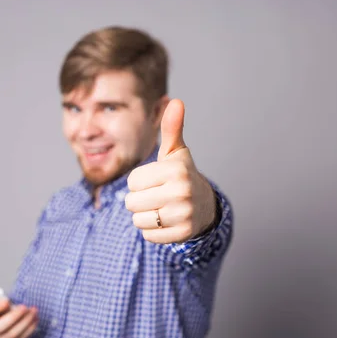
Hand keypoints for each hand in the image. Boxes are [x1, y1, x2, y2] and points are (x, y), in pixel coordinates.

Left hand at [125, 99, 216, 243]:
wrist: (205, 205)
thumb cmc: (182, 176)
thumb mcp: (176, 153)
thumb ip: (172, 128)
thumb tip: (176, 101)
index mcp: (176, 170)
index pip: (132, 181)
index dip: (139, 182)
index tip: (156, 181)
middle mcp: (181, 192)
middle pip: (131, 203)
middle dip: (139, 201)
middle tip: (157, 196)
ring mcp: (183, 214)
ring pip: (138, 221)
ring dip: (145, 217)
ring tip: (161, 209)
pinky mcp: (183, 234)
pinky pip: (148, 236)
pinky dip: (153, 231)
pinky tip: (166, 222)